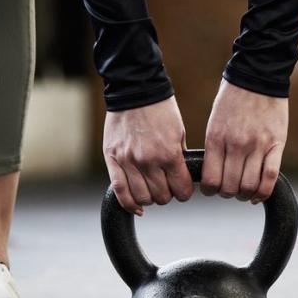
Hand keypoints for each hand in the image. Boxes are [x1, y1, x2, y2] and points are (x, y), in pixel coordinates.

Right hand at [103, 96, 194, 215]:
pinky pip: (120, 191)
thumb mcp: (179, 132)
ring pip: (142, 198)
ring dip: (150, 198)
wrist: (135, 90)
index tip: (183, 190)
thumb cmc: (160, 110)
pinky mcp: (113, 159)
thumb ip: (179, 157)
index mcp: (169, 154)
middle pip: (162, 197)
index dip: (184, 193)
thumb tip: (182, 178)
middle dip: (167, 195)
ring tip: (151, 189)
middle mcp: (148, 161)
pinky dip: (129, 204)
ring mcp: (128, 161)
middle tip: (167, 187)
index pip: (181, 190)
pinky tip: (137, 207)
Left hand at [201, 80, 287, 203]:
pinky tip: (259, 194)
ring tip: (244, 192)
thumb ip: (215, 148)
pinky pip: (271, 177)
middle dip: (228, 194)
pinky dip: (264, 191)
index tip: (212, 190)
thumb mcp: (214, 122)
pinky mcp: (276, 144)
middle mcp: (236, 145)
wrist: (258, 76)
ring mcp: (257, 145)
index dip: (210, 191)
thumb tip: (213, 174)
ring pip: (249, 186)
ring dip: (245, 195)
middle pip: (230, 187)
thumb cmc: (233, 99)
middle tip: (229, 191)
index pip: (210, 180)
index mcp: (216, 138)